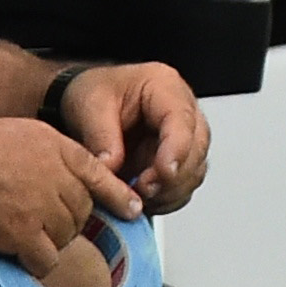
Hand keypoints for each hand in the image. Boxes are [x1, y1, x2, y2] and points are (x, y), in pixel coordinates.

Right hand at [0, 115, 134, 272]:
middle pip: (83, 212)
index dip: (119, 196)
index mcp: (62, 151)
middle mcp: (60, 179)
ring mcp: (45, 209)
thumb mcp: (27, 134)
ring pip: (67, 236)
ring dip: (51, 241)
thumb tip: (63, 174)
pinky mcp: (25, 235)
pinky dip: (37, 262)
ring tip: (25, 232)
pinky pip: (46, 260)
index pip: (102, 176)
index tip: (133, 209)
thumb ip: (53, 154)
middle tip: (42, 220)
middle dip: (68, 220)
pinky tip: (23, 256)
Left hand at [50, 62, 209, 215]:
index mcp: (164, 87)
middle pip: (196, 148)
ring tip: (135, 196)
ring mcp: (183, 136)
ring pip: (194, 171)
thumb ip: (101, 137)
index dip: (177, 150)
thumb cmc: (95, 92)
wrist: (91, 99)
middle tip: (139, 190)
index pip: (182, 121)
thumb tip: (112, 168)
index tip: (162, 174)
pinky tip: (141, 199)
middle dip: (171, 177)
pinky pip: (183, 186)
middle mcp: (182, 110)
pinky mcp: (177, 159)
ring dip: (168, 191)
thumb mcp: (89, 106)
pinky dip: (165, 199)